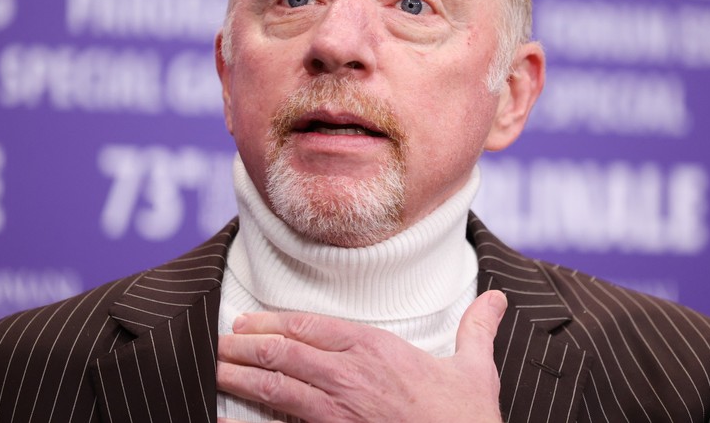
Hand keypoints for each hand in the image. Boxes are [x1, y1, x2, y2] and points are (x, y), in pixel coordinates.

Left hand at [216, 289, 506, 422]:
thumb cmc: (467, 421)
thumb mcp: (476, 371)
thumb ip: (477, 330)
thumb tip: (495, 299)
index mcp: (378, 351)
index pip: (314, 327)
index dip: (277, 323)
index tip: (251, 321)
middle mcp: (351, 377)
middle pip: (285, 353)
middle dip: (247, 345)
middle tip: (220, 341)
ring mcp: (338, 412)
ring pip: (277, 387)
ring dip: (241, 376)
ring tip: (214, 366)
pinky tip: (223, 419)